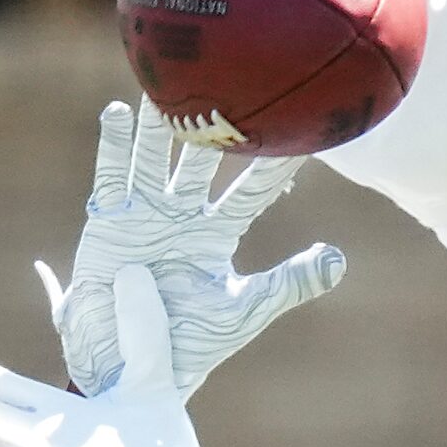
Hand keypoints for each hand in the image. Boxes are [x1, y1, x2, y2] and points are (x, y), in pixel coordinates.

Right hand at [39, 97, 345, 396]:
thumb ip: (289, 284)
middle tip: (232, 79)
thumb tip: (338, 258)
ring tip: (172, 82)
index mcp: (217, 233)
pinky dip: (114, 146)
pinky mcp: (108, 222)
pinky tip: (118, 113)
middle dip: (215, 124)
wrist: (133, 367)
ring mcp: (144, 214)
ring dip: (163, 122)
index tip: (297, 124)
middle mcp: (182, 214)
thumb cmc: (188, 344)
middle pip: (202, 159)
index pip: (253, 189)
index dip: (274, 161)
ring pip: (157, 156)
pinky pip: (112, 177)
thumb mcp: (245, 312)